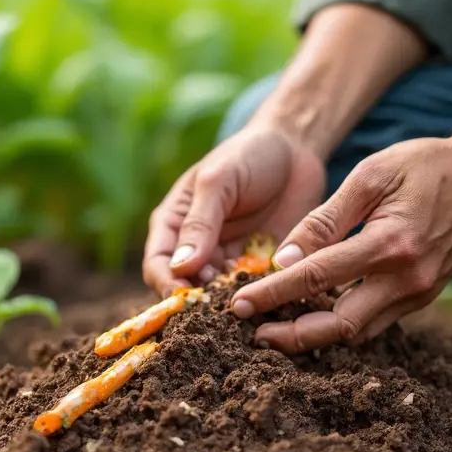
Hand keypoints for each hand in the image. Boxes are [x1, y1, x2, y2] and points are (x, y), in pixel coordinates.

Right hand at [142, 122, 326, 294]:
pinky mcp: (257, 266)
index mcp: (174, 224)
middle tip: (220, 301)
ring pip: (218, 295)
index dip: (166, 284)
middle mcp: (196, 247)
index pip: (157, 265)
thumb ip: (199, 223)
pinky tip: (269, 290)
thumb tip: (180, 267)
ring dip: (229, 301)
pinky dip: (257, 295)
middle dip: (199, 300)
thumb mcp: (218, 182)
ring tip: (247, 295)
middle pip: (185, 287)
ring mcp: (226, 259)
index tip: (185, 297)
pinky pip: (252, 290)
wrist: (295, 149)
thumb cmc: (247, 156)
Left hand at [230, 135, 451, 351]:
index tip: (238, 304)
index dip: (273, 294)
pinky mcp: (422, 298)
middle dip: (292, 335)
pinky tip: (312, 315)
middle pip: (339, 326)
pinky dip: (341, 324)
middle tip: (253, 332)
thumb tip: (283, 258)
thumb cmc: (424, 165)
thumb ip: (325, 219)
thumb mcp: (370, 176)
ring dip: (315, 336)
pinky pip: (374, 323)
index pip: (316, 279)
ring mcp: (419, 294)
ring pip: (357, 332)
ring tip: (275, 327)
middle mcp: (407, 279)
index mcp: (390, 244)